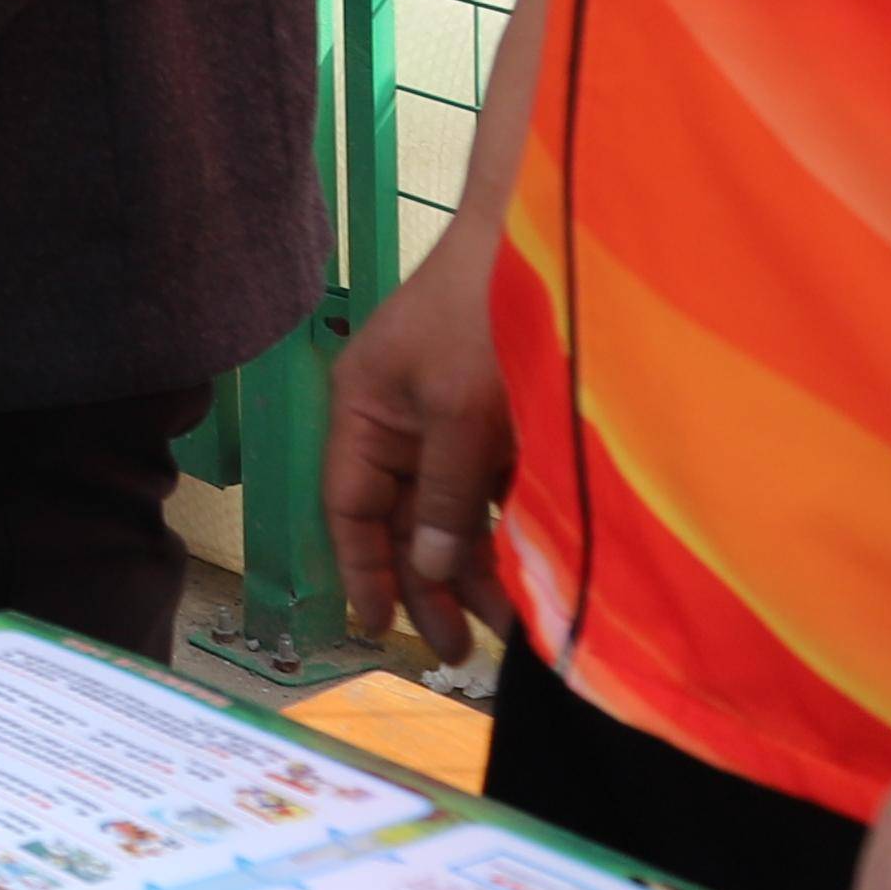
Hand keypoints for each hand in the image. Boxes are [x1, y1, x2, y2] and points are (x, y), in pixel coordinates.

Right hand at [325, 209, 517, 662]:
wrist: (541, 241)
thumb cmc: (485, 313)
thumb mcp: (461, 410)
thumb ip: (445, 492)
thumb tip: (426, 564)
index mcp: (364, 407)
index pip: (349, 504)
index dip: (362, 567)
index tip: (376, 627)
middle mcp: (400, 419)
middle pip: (401, 516)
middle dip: (425, 581)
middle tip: (455, 648)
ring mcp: (448, 417)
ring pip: (450, 507)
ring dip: (471, 563)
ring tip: (503, 624)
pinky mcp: (494, 416)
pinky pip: (489, 487)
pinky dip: (502, 529)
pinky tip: (523, 572)